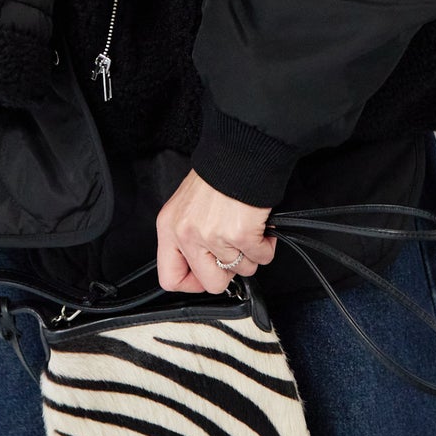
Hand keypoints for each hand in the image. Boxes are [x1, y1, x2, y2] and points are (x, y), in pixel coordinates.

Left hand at [155, 168, 276, 294]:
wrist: (240, 152)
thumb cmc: (217, 175)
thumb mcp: (186, 206)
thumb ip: (187, 237)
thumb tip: (201, 267)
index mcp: (169, 227)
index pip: (170, 278)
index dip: (193, 283)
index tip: (207, 273)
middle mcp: (187, 234)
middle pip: (212, 283)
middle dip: (229, 271)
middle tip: (234, 249)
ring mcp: (213, 237)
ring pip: (241, 270)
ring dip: (250, 253)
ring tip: (247, 228)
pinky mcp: (241, 235)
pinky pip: (261, 258)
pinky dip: (266, 245)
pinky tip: (260, 227)